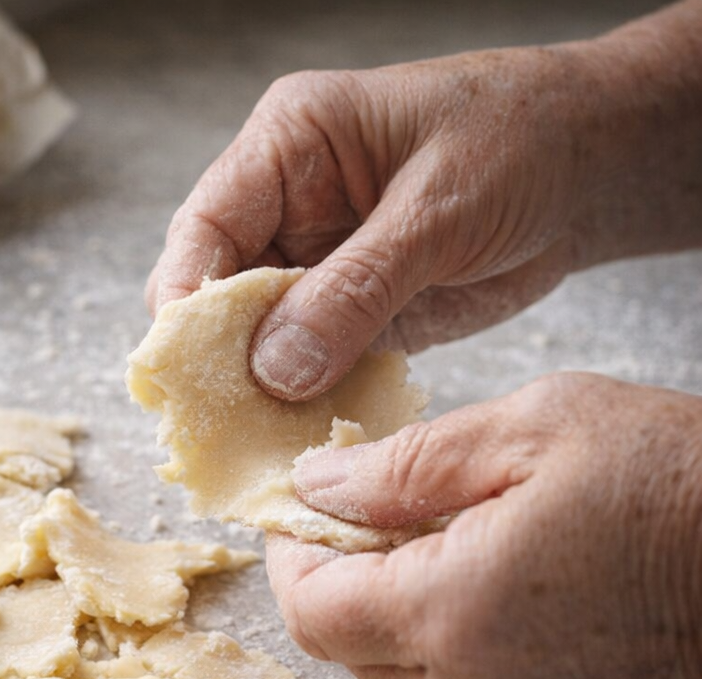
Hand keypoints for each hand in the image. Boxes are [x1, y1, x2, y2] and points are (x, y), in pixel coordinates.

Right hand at [147, 4, 701, 400]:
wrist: (588, 169)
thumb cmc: (521, 141)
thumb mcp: (438, 209)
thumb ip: (355, 289)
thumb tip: (272, 370)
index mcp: (289, 148)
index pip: (204, 228)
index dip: (185, 299)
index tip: (183, 368)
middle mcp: (286, 211)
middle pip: (214, 294)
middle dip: (214, 358)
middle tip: (224, 422)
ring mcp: (315, 268)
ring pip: (254, 342)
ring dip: (257, 392)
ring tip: (264, 444)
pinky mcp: (348, 315)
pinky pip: (307, 367)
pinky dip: (303, 404)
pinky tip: (308, 437)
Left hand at [266, 373, 701, 678]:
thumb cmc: (674, 483)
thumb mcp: (530, 430)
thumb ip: (401, 466)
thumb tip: (315, 488)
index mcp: (450, 614)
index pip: (310, 609)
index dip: (288, 557)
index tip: (296, 509)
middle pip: (341, 645)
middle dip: (331, 576)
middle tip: (358, 507)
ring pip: (386, 669)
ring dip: (379, 604)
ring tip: (421, 533)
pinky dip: (428, 634)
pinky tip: (468, 574)